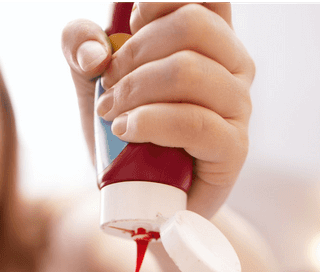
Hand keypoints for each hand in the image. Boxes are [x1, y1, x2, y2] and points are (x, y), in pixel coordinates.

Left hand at [62, 2, 254, 219]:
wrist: (143, 202)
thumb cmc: (127, 134)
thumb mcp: (93, 81)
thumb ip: (81, 46)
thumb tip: (94, 51)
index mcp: (210, 38)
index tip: (131, 22)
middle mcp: (234, 65)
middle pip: (193, 24)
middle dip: (136, 50)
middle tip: (109, 82)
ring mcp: (238, 107)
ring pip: (190, 71)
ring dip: (136, 89)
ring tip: (112, 112)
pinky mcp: (234, 148)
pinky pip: (195, 122)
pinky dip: (151, 122)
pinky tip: (127, 130)